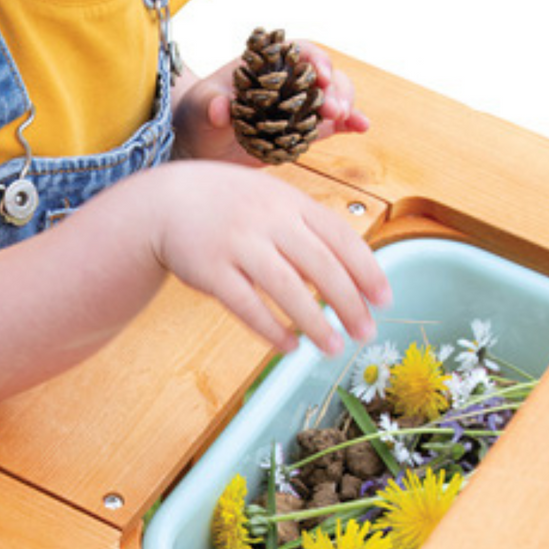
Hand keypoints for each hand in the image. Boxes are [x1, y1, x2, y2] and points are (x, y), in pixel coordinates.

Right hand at [135, 160, 389, 354]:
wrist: (164, 202)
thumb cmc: (225, 206)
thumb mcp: (271, 201)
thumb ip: (305, 230)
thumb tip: (343, 274)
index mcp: (290, 202)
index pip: (341, 238)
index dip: (367, 270)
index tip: (383, 299)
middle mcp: (268, 220)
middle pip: (321, 266)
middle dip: (348, 303)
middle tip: (364, 333)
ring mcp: (238, 244)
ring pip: (286, 288)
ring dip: (314, 322)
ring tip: (331, 347)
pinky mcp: (210, 270)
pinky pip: (246, 304)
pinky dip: (270, 328)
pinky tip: (289, 346)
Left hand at [174, 42, 370, 163]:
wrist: (197, 144)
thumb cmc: (196, 116)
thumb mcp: (198, 109)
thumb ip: (210, 106)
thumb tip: (221, 109)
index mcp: (267, 64)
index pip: (299, 52)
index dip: (314, 59)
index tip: (320, 75)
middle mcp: (288, 81)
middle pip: (323, 74)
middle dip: (334, 87)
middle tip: (333, 109)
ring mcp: (297, 105)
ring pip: (332, 96)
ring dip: (343, 104)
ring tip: (342, 118)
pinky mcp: (302, 129)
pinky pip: (330, 123)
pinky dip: (347, 123)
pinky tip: (361, 127)